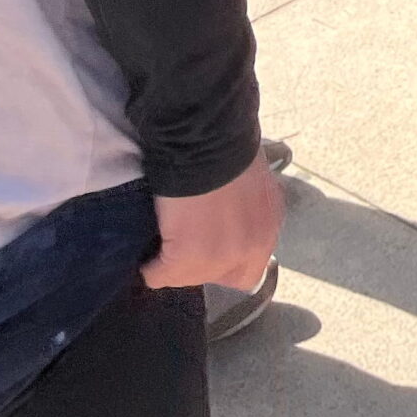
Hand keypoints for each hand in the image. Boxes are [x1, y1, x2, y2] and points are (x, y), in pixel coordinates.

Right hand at [144, 152, 284, 293]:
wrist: (206, 138)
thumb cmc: (226, 146)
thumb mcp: (251, 183)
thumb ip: (245, 211)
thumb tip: (225, 220)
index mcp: (269, 225)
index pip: (249, 269)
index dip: (225, 262)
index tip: (207, 246)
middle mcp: (253, 246)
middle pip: (219, 277)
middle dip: (201, 263)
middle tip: (183, 243)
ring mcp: (222, 256)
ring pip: (188, 278)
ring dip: (174, 264)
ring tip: (164, 244)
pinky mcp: (189, 256)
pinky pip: (160, 275)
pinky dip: (150, 266)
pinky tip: (146, 253)